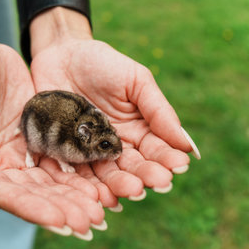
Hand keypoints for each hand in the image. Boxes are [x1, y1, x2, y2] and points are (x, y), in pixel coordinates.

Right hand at [0, 4, 104, 237]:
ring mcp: (28, 155)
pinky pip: (66, 159)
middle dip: (63, 209)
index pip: (9, 196)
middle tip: (91, 222)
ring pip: (55, 182)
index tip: (62, 222)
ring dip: (77, 198)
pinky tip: (102, 184)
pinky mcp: (46, 141)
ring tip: (102, 210)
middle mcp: (6, 168)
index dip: (35, 210)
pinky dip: (83, 173)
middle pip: (37, 195)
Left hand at [29, 8, 200, 204]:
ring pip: (107, 174)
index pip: (156, 150)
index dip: (168, 157)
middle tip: (158, 183)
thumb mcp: (136, 81)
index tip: (179, 166)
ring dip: (120, 185)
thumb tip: (187, 144)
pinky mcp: (65, 152)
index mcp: (138, 131)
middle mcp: (116, 146)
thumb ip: (158, 111)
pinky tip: (99, 194)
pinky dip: (87, 185)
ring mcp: (89, 151)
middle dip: (146, 175)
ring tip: (132, 191)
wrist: (61, 54)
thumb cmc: (103, 63)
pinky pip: (76, 171)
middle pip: (133, 167)